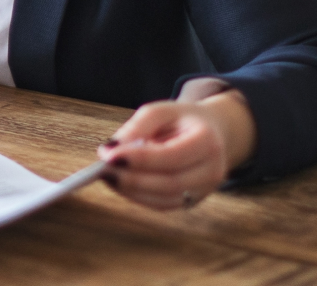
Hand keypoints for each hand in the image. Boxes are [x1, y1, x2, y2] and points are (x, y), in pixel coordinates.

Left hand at [97, 90, 255, 210]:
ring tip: (107, 175)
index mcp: (207, 141)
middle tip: (103, 169)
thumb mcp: (162, 111)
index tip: (110, 155)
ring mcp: (204, 190)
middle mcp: (212, 170)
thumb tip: (111, 149)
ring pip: (164, 199)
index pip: (172, 156)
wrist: (213, 133)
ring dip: (131, 190)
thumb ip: (138, 127)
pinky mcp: (191, 201)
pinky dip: (138, 197)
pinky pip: (162, 205)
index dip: (140, 159)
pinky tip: (121, 183)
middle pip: (170, 182)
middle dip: (132, 178)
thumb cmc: (183, 120)